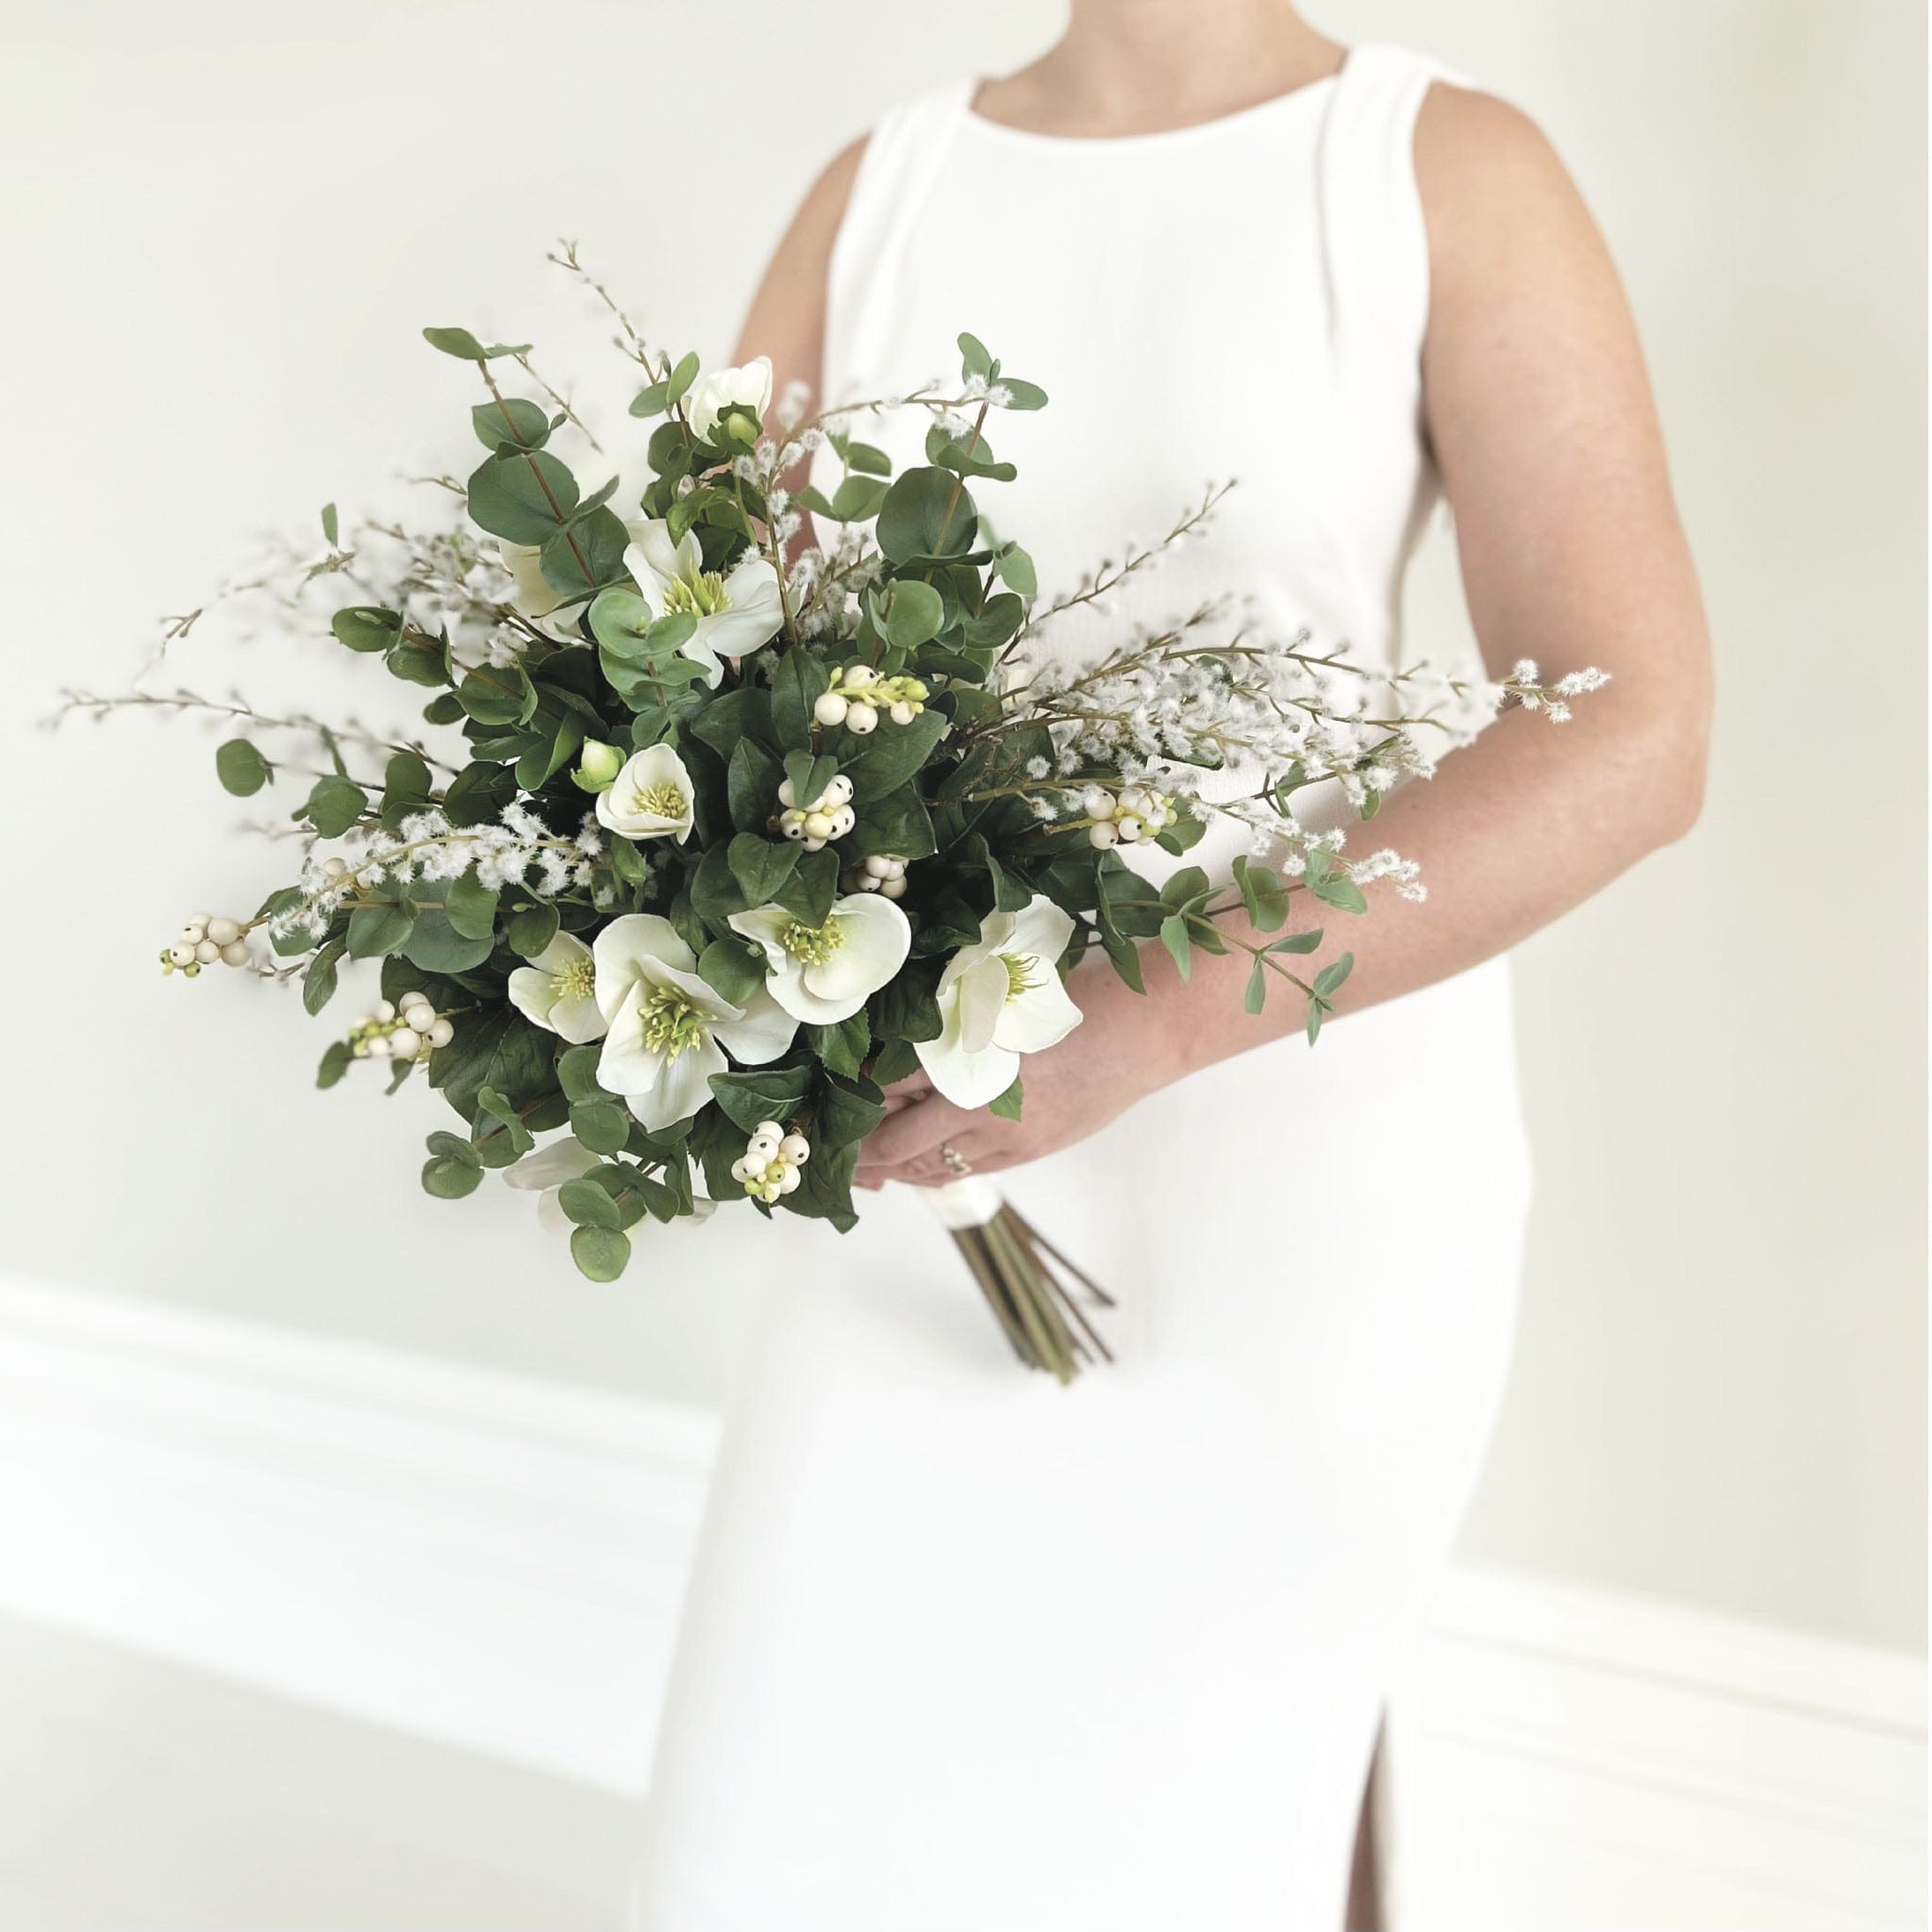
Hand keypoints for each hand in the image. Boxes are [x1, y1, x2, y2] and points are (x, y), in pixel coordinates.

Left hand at [854, 976, 1185, 1189]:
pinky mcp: (1027, 1151)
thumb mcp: (999, 1000)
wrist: (1140, 1031)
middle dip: (860, 1146)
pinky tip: (914, 1165)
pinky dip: (931, 1170)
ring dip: (893, 1165)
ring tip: (866, 1162)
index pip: (890, 1082)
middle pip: (897, 1139)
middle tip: (833, 1143)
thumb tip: (896, 1053)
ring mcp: (1006, 1134)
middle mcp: (982, 1099)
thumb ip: (950, 1026)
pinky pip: (962, 1172)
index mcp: (971, 1049)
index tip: (835, 1091)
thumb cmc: (1072, 1000)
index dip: (856, 1092)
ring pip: (928, 1165)